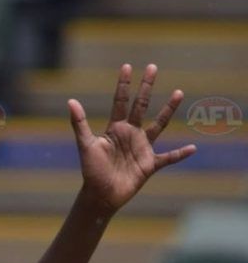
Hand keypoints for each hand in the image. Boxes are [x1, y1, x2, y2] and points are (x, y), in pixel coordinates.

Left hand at [69, 63, 195, 214]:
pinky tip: (193, 148)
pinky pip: (168, 158)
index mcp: (115, 129)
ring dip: (168, 110)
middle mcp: (130, 134)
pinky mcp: (149, 165)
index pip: (120, 102)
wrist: (100, 196)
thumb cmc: (91, 172)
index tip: (127, 66)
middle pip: (141, 106)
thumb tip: (71, 101)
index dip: (123, 85)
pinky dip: (179, 154)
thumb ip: (80, 124)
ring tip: (179, 92)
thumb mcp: (86, 146)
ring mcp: (141, 148)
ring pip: (159, 125)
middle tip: (152, 67)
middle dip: (146, 87)